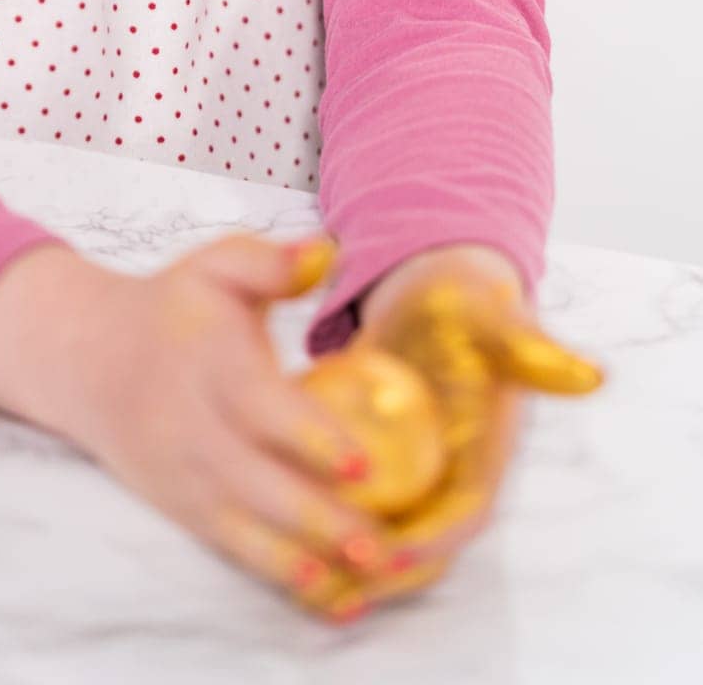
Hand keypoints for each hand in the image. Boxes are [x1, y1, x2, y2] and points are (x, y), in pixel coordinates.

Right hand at [62, 232, 421, 606]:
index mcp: (210, 367)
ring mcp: (188, 478)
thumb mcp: (214, 267)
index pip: (261, 409)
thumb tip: (325, 250)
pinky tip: (334, 596)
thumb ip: (269, 261)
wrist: (89, 357)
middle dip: (322, 520)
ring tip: (369, 580)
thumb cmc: (174, 308)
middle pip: (261, 485)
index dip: (310, 438)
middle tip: (383, 544)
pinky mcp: (187, 509)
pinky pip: (237, 550)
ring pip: (251, 530)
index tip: (361, 463)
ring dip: (310, 560)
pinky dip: (283, 576)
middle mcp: (196, 431)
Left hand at [290, 247, 605, 621]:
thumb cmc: (464, 299)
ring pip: (388, 537)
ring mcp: (418, 474)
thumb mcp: (491, 313)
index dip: (432, 537)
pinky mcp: (381, 467)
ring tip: (306, 579)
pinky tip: (283, 538)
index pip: (467, 510)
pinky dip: (328, 531)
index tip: (387, 548)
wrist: (437, 292)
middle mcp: (454, 472)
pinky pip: (356, 512)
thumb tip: (590, 376)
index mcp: (488, 450)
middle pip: (425, 543)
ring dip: (353, 563)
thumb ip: (530, 346)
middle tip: (333, 581)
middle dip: (384, 571)